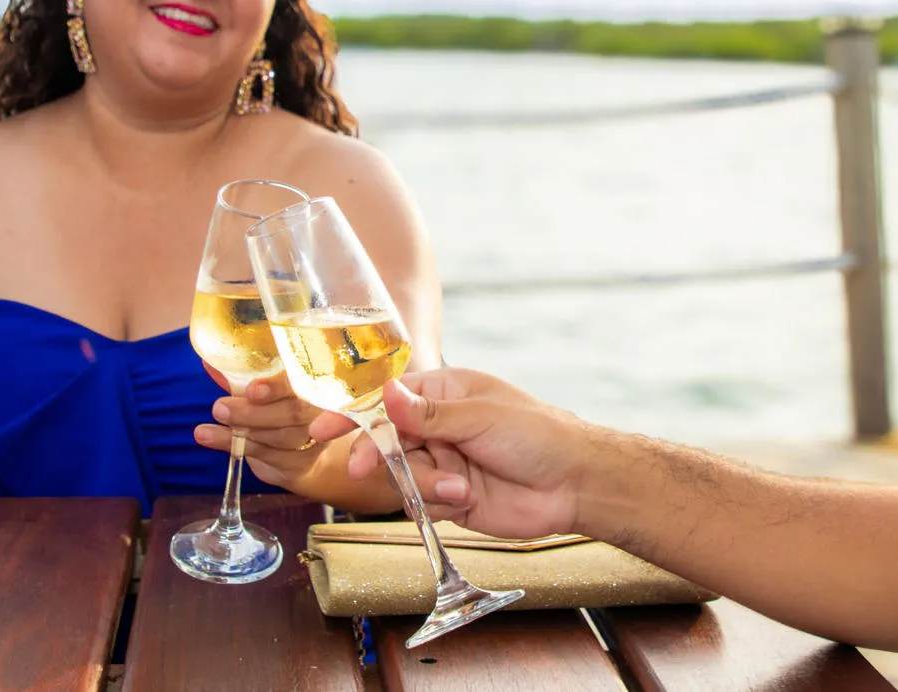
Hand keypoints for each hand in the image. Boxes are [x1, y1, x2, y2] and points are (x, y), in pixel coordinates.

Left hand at [193, 366, 326, 489]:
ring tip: (209, 425)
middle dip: (255, 412)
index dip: (279, 386)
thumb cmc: (280, 409)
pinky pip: (268, 454)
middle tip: (220, 407)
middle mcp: (322, 411)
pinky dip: (234, 444)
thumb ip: (242, 378)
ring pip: (281, 436)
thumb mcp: (264, 391)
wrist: (301, 455)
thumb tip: (210, 363)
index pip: (305, 381)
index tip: (252, 388)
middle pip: (295, 412)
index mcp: (317, 383)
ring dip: (243, 429)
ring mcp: (314, 440)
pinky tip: (209, 437)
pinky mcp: (300, 463)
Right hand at [307, 368, 594, 540]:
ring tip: (459, 486)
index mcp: (445, 392)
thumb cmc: (537, 434)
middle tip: (368, 466)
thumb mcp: (481, 416)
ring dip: (422, 483)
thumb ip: (428, 414)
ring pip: (400, 475)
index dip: (353, 412)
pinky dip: (435, 503)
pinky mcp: (448, 497)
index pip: (386, 398)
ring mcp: (441, 462)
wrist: (574, 485)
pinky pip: (419, 503)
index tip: (323, 427)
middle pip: (385, 440)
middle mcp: (438, 426)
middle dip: (379, 454)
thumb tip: (386, 395)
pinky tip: (465, 498)